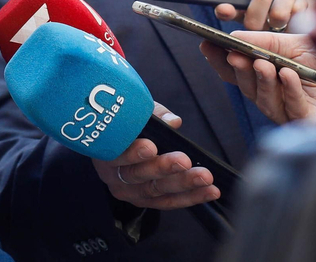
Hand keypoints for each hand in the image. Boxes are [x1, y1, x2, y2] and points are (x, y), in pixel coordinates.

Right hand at [91, 105, 219, 209]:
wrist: (118, 142)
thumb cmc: (127, 124)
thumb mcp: (135, 113)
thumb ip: (152, 115)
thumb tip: (173, 121)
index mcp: (105, 151)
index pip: (116, 154)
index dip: (133, 152)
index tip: (151, 147)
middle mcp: (114, 176)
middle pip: (138, 175)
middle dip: (163, 168)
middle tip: (184, 161)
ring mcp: (130, 192)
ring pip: (156, 190)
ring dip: (183, 183)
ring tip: (204, 177)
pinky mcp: (146, 201)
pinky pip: (169, 202)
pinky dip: (191, 197)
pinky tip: (209, 191)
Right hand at [200, 31, 315, 124]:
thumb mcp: (298, 43)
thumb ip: (269, 42)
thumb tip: (237, 38)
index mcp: (269, 74)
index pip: (238, 69)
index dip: (221, 59)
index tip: (208, 43)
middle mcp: (275, 94)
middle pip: (247, 86)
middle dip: (239, 70)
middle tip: (235, 56)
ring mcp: (289, 111)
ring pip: (265, 99)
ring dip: (262, 80)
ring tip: (263, 64)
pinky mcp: (307, 123)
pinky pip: (292, 107)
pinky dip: (290, 90)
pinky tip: (289, 76)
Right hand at [215, 0, 314, 31]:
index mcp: (242, 4)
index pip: (227, 12)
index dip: (224, 11)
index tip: (224, 5)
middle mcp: (256, 20)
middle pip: (251, 20)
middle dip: (259, 0)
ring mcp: (274, 28)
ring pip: (274, 19)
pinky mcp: (293, 30)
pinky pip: (294, 18)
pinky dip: (295, 1)